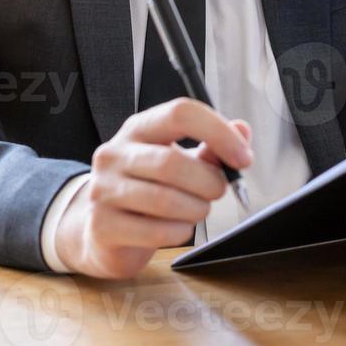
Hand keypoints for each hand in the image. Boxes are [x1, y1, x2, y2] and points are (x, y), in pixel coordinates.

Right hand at [54, 98, 252, 278]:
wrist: (102, 229)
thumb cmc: (149, 188)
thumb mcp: (180, 160)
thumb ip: (213, 146)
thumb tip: (242, 131)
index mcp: (139, 128)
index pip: (180, 113)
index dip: (219, 133)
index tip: (243, 158)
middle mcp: (115, 153)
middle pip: (172, 162)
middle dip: (209, 181)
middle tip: (218, 191)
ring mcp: (103, 189)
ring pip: (165, 200)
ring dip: (196, 209)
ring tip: (198, 209)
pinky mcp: (102, 226)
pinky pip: (156, 231)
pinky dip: (180, 232)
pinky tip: (178, 228)